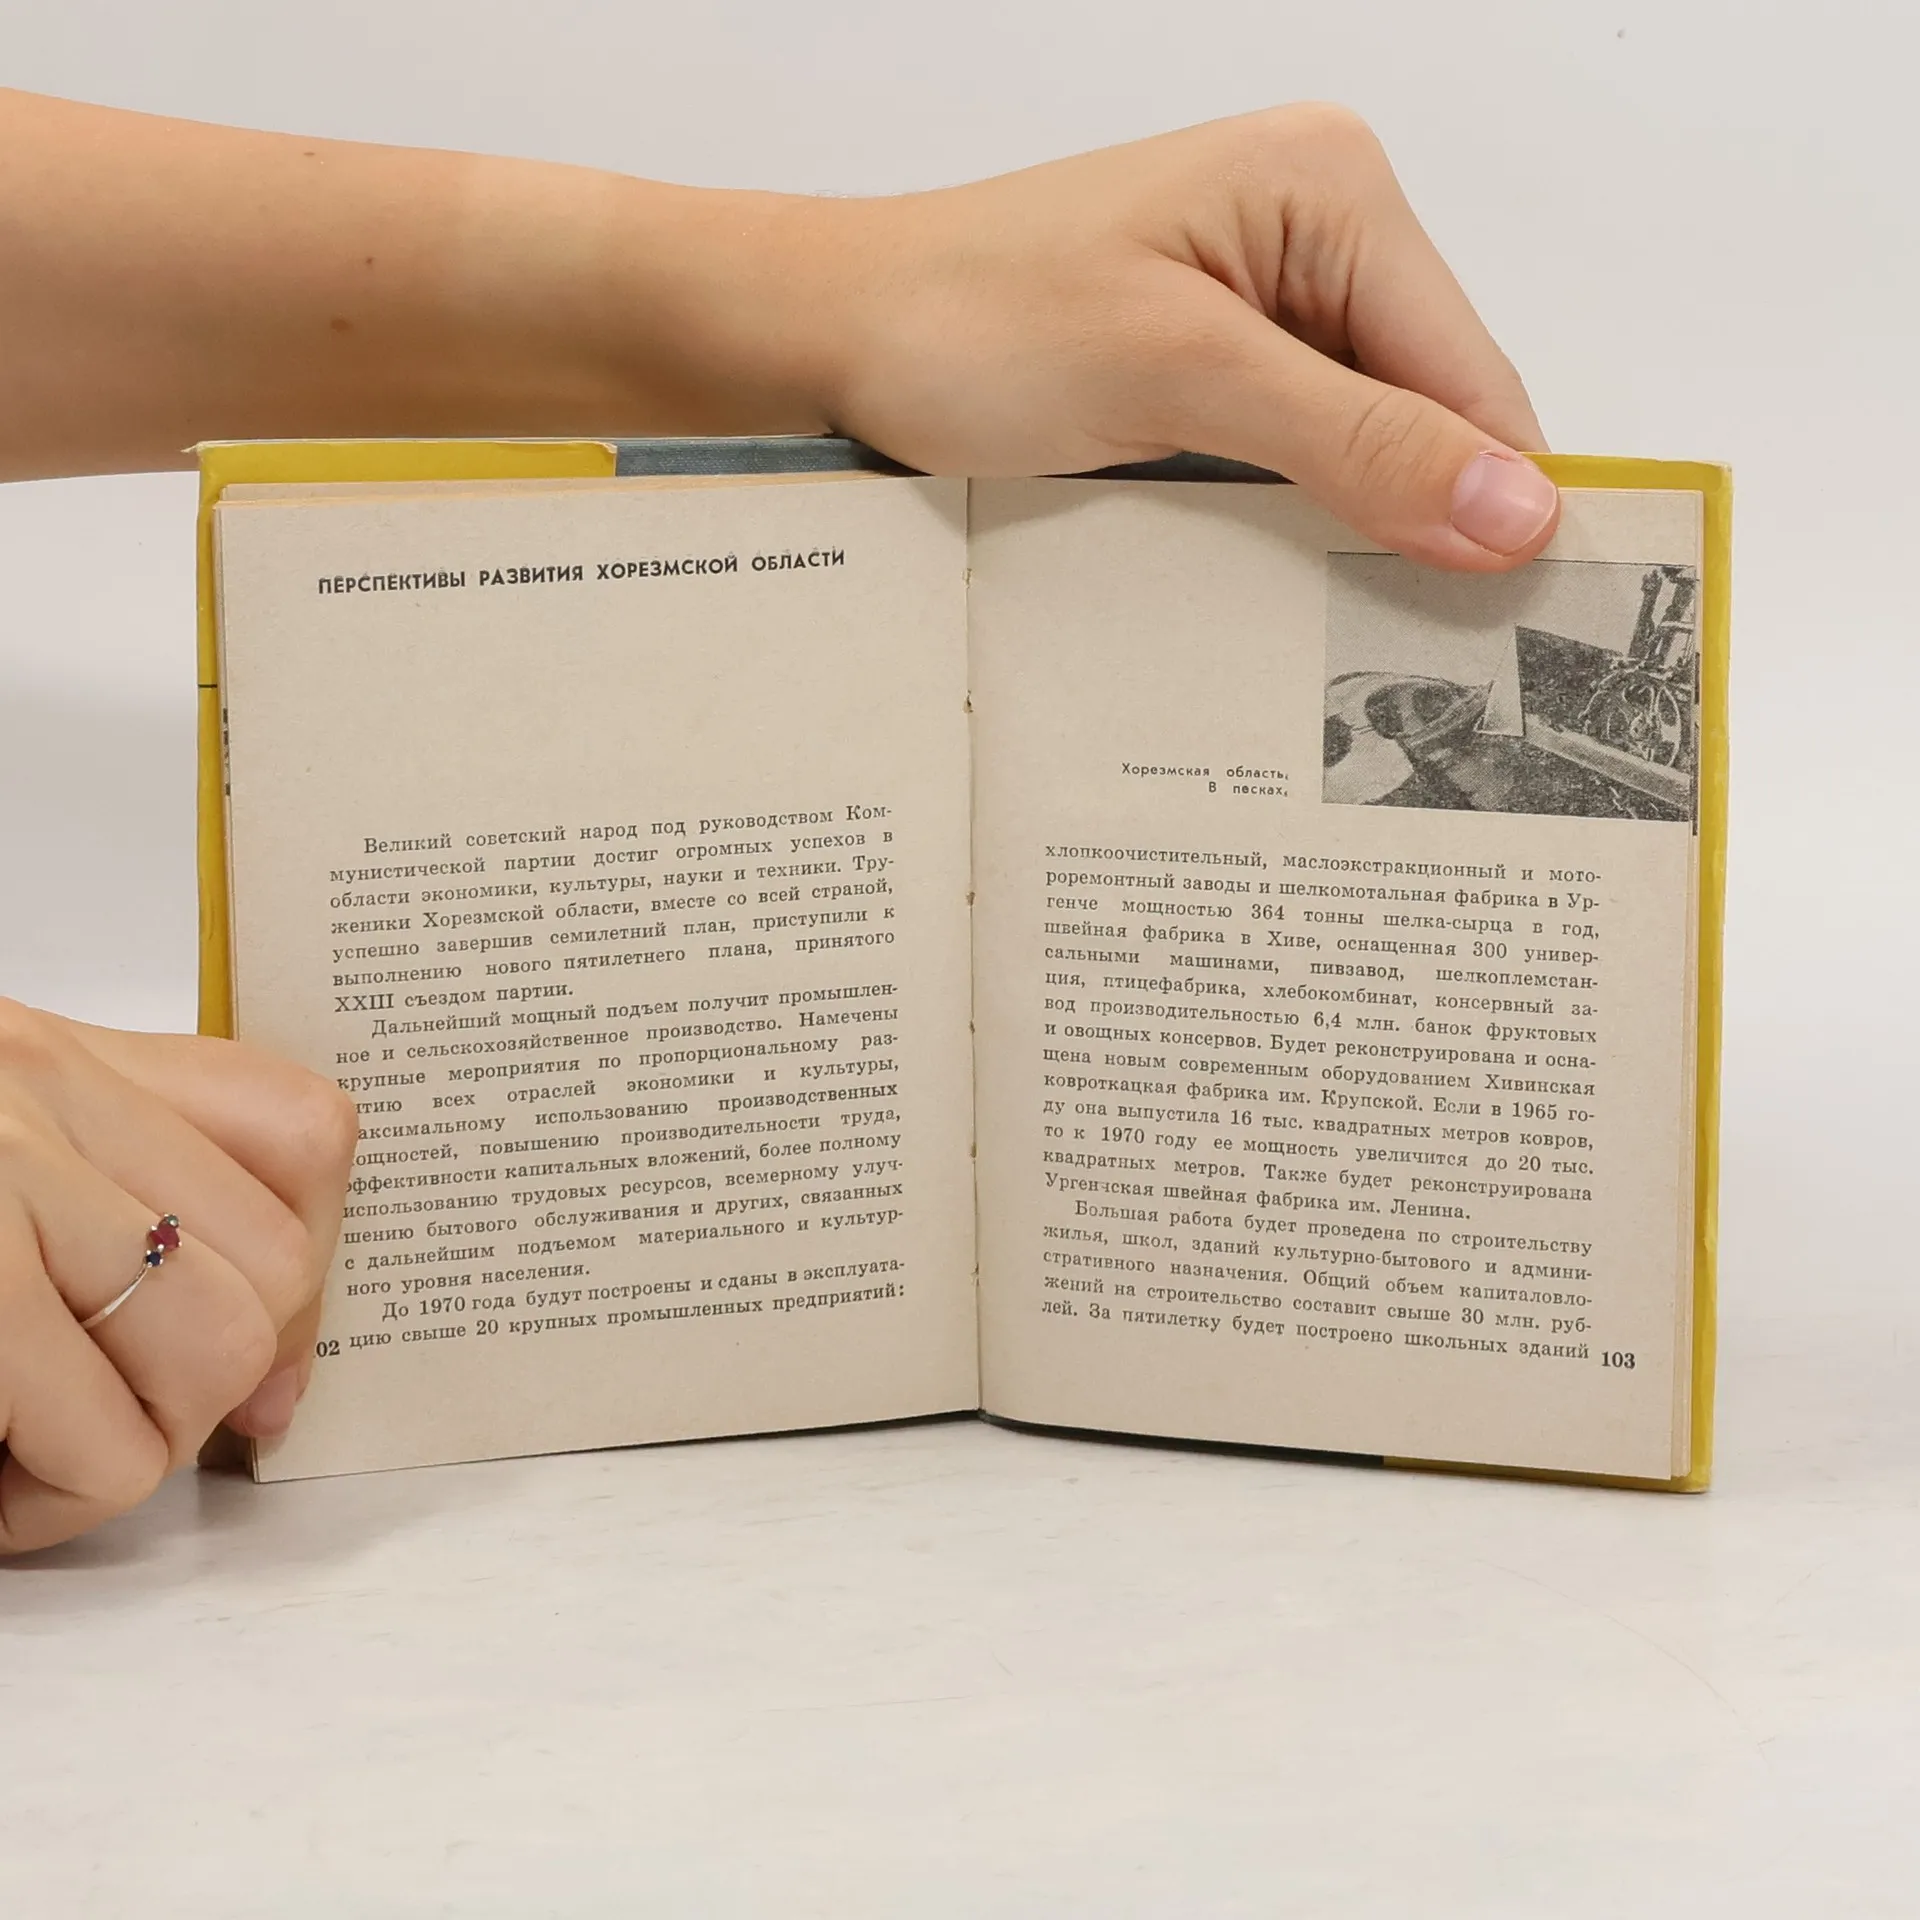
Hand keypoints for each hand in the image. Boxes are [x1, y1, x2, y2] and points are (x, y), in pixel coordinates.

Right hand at [0, 1001, 355, 1552]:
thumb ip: (127, 1217)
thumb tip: (274, 1390)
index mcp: (61, 1060)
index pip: (305, 1131)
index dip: (312, 1270)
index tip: (266, 1371)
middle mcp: (43, 1096)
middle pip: (276, 1262)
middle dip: (212, 1386)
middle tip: (103, 1429)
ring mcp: (1, 1180)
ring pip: (216, 1352)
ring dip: (133, 1454)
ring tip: (32, 1467)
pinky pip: (102, 1445)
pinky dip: (54, 1504)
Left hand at [807, 105, 1556, 570]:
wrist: (838, 334)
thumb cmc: (974, 323)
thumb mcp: (1180, 377)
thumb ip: (1354, 440)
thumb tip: (1518, 510)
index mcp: (1332, 187)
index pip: (1470, 369)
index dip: (1492, 501)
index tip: (1503, 635)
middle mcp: (1316, 229)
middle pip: (1428, 407)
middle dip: (1415, 517)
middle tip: (1399, 651)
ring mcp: (1263, 296)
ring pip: (1366, 442)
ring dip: (1349, 526)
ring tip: (1326, 621)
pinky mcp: (1216, 356)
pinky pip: (1297, 450)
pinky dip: (1291, 516)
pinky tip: (1267, 574)